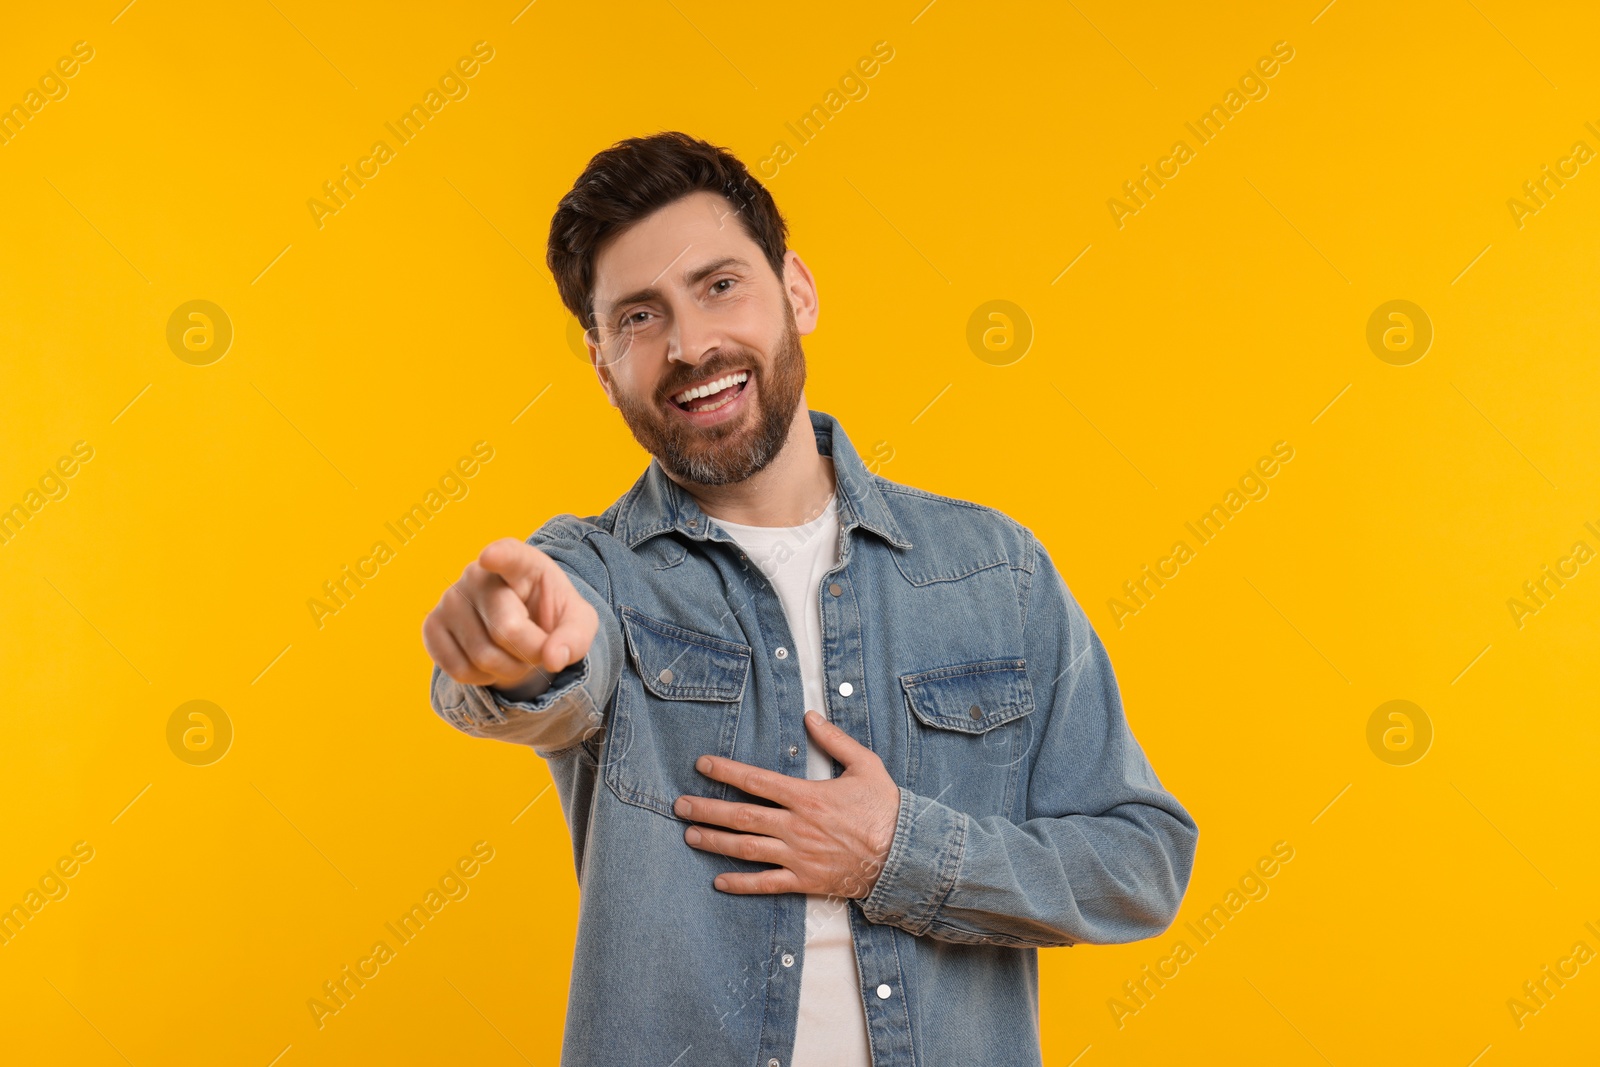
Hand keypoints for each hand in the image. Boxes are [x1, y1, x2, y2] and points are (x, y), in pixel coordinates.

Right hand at [421, 537, 598, 692]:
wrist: (521, 627)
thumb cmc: (549, 616)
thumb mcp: (577, 623)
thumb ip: (574, 637)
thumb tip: (554, 658)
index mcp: (520, 563)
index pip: (509, 556)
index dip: (500, 557)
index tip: (490, 557)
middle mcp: (478, 574)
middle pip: (507, 629)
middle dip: (531, 653)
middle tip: (538, 649)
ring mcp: (450, 599)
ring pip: (482, 656)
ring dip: (509, 669)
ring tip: (514, 652)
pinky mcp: (432, 626)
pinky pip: (459, 670)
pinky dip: (483, 678)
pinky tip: (490, 658)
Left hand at [674, 710, 900, 897]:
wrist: (906, 855)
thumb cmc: (886, 808)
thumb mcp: (866, 765)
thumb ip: (835, 740)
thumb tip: (810, 716)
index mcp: (807, 796)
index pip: (756, 781)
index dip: (726, 771)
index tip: (702, 765)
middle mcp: (796, 826)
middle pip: (741, 816)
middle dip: (707, 809)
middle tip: (680, 805)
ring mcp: (798, 856)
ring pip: (746, 849)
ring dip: (715, 842)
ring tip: (690, 835)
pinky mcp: (805, 881)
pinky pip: (766, 884)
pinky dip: (740, 883)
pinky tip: (718, 880)